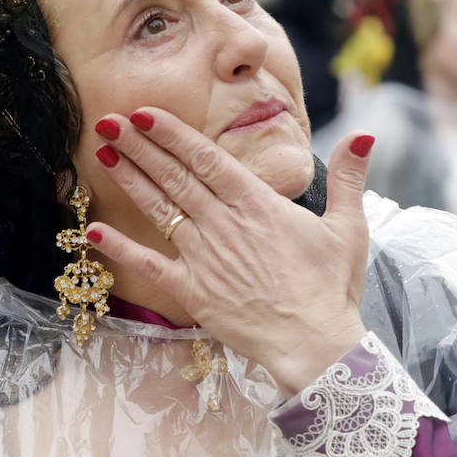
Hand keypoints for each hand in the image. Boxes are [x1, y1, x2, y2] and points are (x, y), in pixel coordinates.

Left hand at [86, 107, 372, 394]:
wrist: (315, 343)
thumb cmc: (332, 288)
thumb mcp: (349, 227)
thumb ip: (349, 177)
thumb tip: (364, 135)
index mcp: (260, 206)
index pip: (208, 159)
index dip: (173, 134)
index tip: (144, 113)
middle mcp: (226, 226)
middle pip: (176, 178)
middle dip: (140, 146)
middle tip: (108, 121)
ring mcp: (206, 259)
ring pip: (161, 211)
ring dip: (130, 181)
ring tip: (103, 153)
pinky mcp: (194, 293)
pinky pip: (150, 266)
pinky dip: (121, 249)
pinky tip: (92, 232)